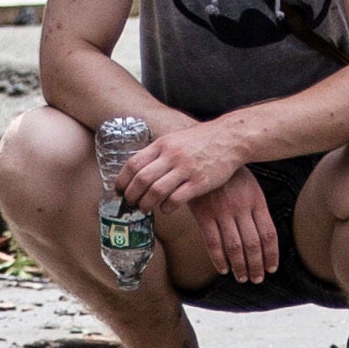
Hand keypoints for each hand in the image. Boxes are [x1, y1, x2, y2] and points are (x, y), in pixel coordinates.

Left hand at [109, 114, 244, 213]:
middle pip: (141, 179)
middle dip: (131, 195)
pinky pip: (176, 199)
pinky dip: (167, 207)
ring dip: (146, 203)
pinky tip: (166, 209)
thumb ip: (158, 152)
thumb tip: (139, 169)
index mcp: (162, 144)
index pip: (133, 163)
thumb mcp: (175, 139)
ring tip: (144, 208)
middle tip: (130, 204)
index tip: (119, 191)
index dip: (122, 180)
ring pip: (156, 191)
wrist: (229, 138)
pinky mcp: (199, 182)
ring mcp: (186, 169)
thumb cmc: (201, 141)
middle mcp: (171, 156)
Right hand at [192, 166, 283, 281]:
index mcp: (256, 200)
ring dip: (240, 266)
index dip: (271, 255)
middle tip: (256, 279)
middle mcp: (242, 208)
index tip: (271, 268)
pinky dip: (219, 260)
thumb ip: (256, 208)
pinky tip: (223, 269)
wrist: (203, 155)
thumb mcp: (249, 185)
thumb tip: (264, 234)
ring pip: (235, 247)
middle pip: (253, 244)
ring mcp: (222, 211)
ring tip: (242, 278)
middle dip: (256, 266)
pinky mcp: (204, 214)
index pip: (269, 234)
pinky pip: (213, 243)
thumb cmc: (228, 173)